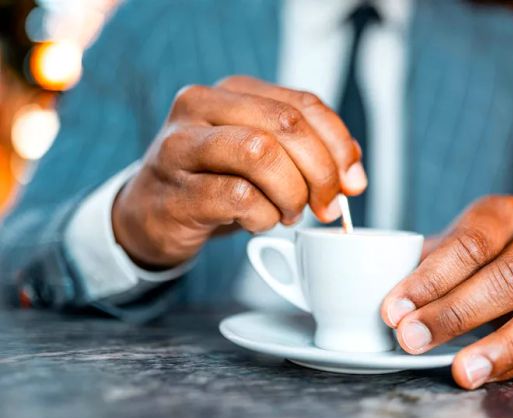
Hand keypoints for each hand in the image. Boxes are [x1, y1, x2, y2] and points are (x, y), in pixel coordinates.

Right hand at [113, 76, 365, 267]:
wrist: (150, 214)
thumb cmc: (214, 182)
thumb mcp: (262, 157)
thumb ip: (307, 153)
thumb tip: (353, 174)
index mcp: (232, 91)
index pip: (303, 104)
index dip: (338, 145)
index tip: (353, 182)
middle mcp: (202, 106)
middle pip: (286, 124)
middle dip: (321, 172)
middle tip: (326, 206)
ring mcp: (182, 146)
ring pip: (261, 153)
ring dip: (291, 193)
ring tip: (288, 213)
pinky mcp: (176, 190)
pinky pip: (240, 198)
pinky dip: (263, 217)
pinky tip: (257, 222)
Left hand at [381, 195, 512, 389]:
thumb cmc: (473, 255)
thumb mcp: (447, 247)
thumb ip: (418, 267)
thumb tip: (377, 302)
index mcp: (502, 215)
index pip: (469, 244)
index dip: (430, 280)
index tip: (393, 310)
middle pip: (508, 276)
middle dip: (455, 313)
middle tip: (411, 339)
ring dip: (499, 347)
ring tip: (460, 371)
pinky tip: (482, 374)